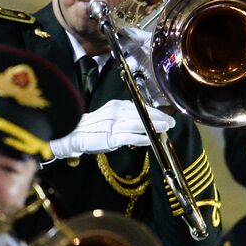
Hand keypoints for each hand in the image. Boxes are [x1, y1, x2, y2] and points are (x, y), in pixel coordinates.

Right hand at [47, 98, 174, 159]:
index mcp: (117, 105)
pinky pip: (129, 137)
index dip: (155, 112)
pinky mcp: (110, 136)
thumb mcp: (111, 117)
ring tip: (165, 129)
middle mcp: (116, 112)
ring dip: (153, 126)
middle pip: (142, 113)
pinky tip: (150, 140)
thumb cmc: (94, 128)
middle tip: (171, 123)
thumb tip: (145, 122)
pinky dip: (141, 138)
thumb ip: (126, 118)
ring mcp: (113, 124)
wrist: (74, 135)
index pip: (140, 107)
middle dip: (159, 118)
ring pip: (138, 123)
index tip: (167, 116)